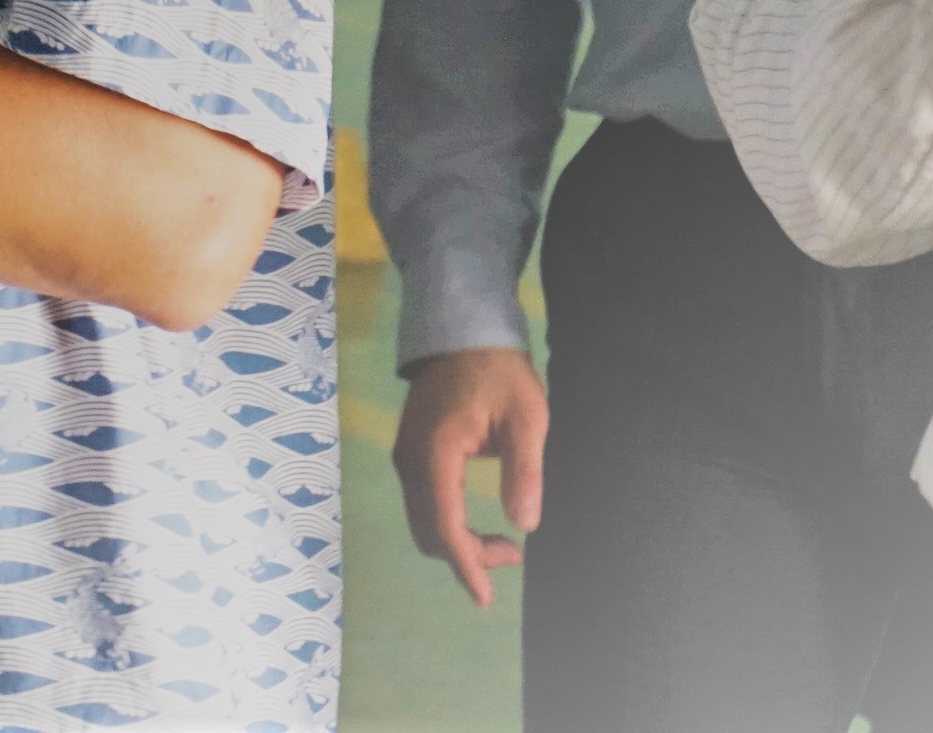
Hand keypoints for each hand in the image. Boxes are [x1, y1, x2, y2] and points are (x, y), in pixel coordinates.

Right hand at [395, 345, 544, 608]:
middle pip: (429, 529)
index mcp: (436, 452)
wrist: (462, 334)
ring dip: (458, 541)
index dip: (465, 563)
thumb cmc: (500, 373)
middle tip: (515, 555)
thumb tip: (525, 525)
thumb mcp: (527, 419)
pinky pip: (422, 504)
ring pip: (423, 520)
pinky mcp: (410, 454)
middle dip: (467, 556)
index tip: (484, 598)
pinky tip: (477, 522)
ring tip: (504, 543)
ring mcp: (405, 457)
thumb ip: (524, 472)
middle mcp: (411, 460)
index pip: (444, 522)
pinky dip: (448, 523)